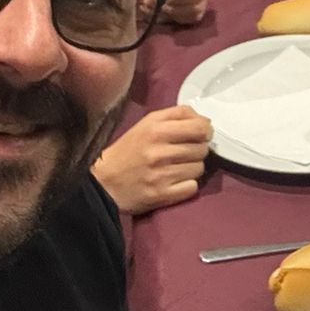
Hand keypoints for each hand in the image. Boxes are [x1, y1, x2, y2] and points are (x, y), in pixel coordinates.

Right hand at [91, 106, 210, 213]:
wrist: (103, 183)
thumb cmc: (128, 150)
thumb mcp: (147, 124)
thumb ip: (176, 116)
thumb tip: (206, 122)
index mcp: (156, 129)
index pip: (199, 127)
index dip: (205, 131)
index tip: (200, 135)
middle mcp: (159, 151)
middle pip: (201, 148)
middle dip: (197, 150)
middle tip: (184, 153)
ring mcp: (161, 174)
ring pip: (199, 168)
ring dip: (192, 168)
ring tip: (177, 167)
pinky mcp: (162, 194)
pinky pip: (192, 187)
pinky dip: (187, 185)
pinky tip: (175, 182)